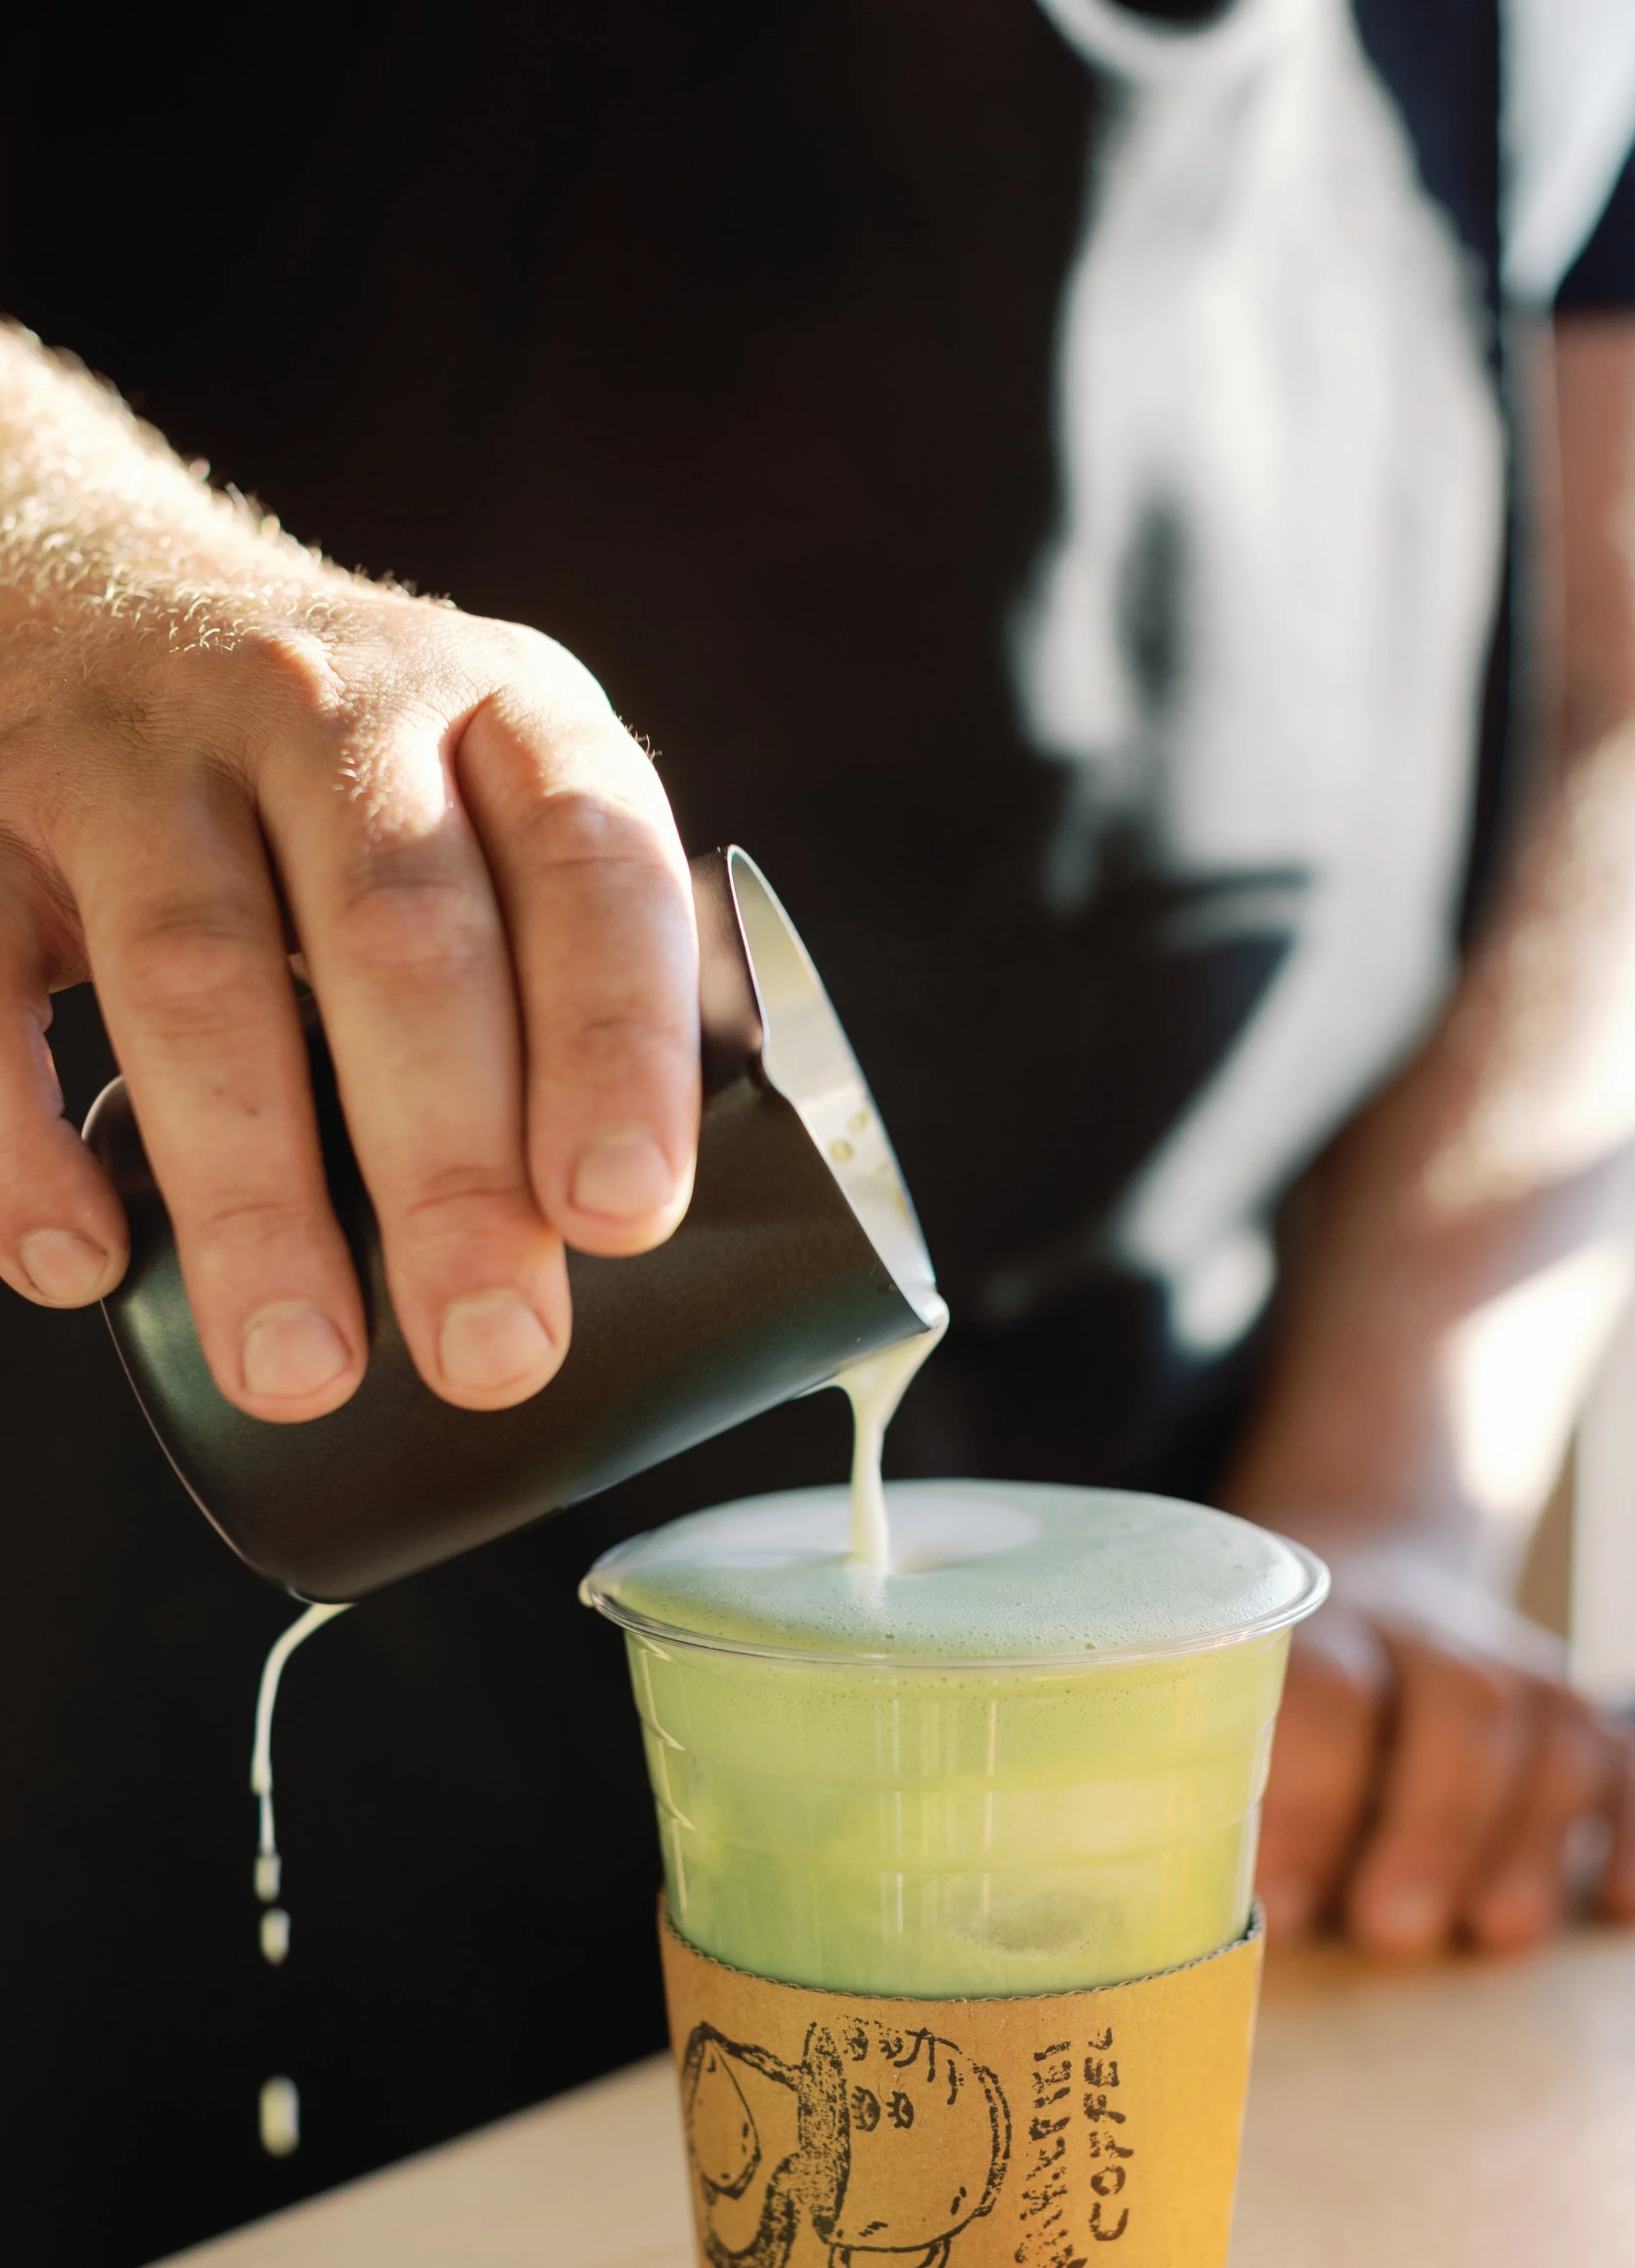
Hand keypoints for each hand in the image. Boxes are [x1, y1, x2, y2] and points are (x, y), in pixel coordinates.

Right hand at [0, 574, 696, 1418]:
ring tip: (301, 1365)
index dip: (614, 1045)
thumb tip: (606, 1228)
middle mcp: (326, 709)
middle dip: (449, 1169)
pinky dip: (23, 1141)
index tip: (621, 1215)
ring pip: (198, 975)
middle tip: (489, 1353)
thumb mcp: (493, 807)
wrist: (90, 581)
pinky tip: (82, 1261)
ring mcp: (141, 755)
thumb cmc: (345, 772)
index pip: (591, 865)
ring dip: (253, 1196)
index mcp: (502, 711)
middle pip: (397, 937)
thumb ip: (559, 975)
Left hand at [1258, 1594, 1634, 1954]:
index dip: (1307, 1801)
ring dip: (1528, 1837)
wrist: (1374, 1584)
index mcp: (1323, 1629)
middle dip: (1431, 1825)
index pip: (1327, 1690)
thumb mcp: (1243, 1725)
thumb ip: (1240, 1806)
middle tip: (1388, 1933)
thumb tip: (1239, 1924)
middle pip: (1460, 1702)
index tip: (1283, 1904)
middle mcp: (1431, 1634)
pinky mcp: (1595, 1717)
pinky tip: (1622, 1903)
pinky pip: (1634, 1761)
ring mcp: (1523, 1668)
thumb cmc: (1290, 1699)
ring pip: (1556, 1729)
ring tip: (1493, 1934)